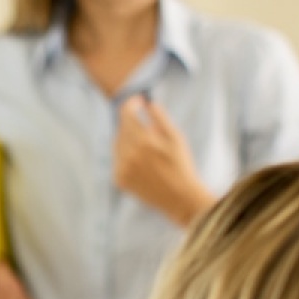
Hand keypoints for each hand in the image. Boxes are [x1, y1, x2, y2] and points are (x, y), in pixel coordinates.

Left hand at [113, 96, 212, 226]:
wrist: (180, 197)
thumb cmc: (182, 165)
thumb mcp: (176, 138)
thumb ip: (160, 119)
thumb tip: (148, 103)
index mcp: (144, 141)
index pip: (128, 115)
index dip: (131, 105)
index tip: (136, 100)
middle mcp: (129, 154)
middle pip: (121, 129)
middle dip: (130, 121)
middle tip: (141, 121)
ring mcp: (122, 168)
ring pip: (117, 144)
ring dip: (126, 137)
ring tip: (144, 142)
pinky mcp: (119, 180)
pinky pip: (116, 160)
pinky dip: (124, 155)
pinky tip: (140, 159)